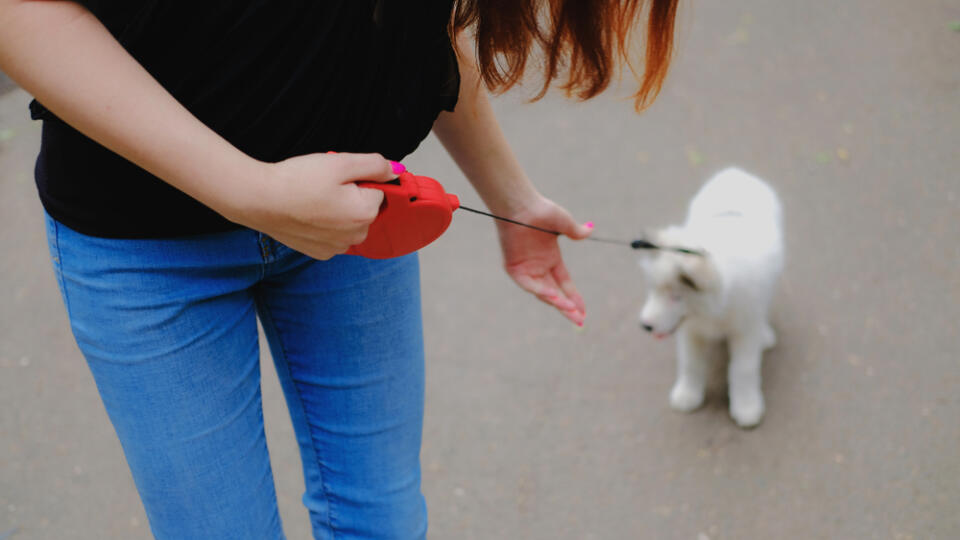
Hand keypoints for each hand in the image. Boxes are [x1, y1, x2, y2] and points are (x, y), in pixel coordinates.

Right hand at [226, 152, 397, 259]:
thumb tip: (396, 171)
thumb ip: (375, 165)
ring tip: (313, 199)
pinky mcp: (320, 253)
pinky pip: (334, 236)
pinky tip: (307, 213)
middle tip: (324, 185)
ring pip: (350, 223)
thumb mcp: (341, 162)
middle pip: (365, 209)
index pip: (379, 191)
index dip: (360, 180)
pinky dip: (325, 225)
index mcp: (365, 213)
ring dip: (339, 211)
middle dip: (352, 196)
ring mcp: (338, 247)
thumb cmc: (297, 179)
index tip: (338, 177)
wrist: (258, 200)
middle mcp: (356, 236)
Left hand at [496, 195, 592, 325]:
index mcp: (551, 259)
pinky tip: (553, 296)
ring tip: (570, 311)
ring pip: (543, 292)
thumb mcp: (563, 222)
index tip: (583, 311)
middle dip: (567, 308)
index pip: (565, 284)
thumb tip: (590, 230)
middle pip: (555, 294)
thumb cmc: (540, 210)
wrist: (520, 205)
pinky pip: (528, 284)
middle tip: (580, 322)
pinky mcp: (513, 268)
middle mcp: (539, 267)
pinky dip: (539, 290)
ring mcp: (526, 269)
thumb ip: (575, 231)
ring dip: (556, 302)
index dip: (574, 298)